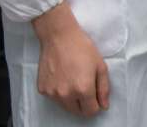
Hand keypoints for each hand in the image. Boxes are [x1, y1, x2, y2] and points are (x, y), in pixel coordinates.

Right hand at [32, 1, 109, 115]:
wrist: (59, 36)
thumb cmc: (82, 48)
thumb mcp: (100, 66)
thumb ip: (104, 89)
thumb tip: (103, 106)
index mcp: (83, 89)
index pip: (91, 112)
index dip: (95, 104)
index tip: (94, 95)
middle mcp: (66, 95)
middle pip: (78, 111)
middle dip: (83, 103)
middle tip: (84, 86)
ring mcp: (52, 93)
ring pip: (65, 106)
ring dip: (71, 98)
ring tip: (72, 79)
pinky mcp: (42, 89)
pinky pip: (54, 97)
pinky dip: (59, 92)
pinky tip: (61, 76)